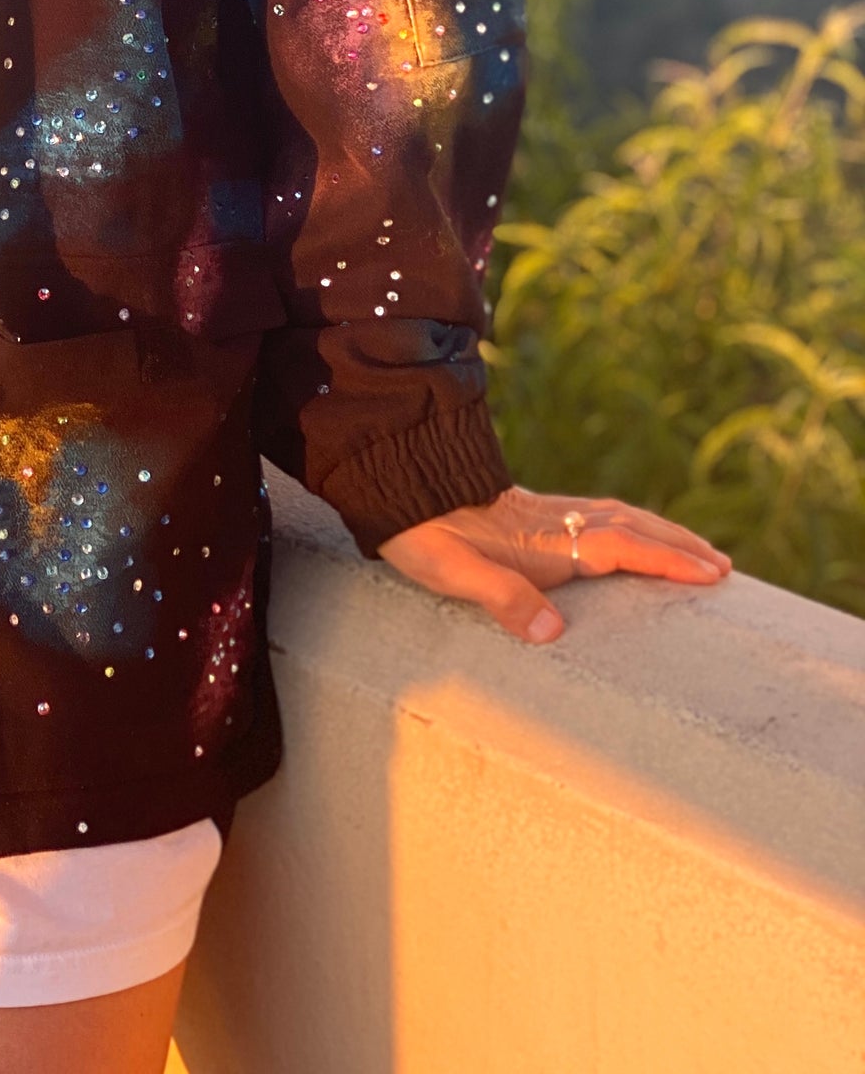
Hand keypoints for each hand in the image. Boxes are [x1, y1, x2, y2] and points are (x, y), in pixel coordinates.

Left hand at [379, 484, 731, 644]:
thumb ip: (503, 599)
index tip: (713, 572)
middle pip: (629, 526)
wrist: (393, 481)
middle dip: (677, 544)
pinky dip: (627, 525)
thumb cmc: (420, 532)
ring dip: (657, 531)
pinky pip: (595, 516)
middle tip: (723, 565)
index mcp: (543, 540)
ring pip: (614, 517)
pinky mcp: (528, 512)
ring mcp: (541, 515)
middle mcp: (551, 523)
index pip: (620, 547)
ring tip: (692, 549)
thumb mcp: (452, 571)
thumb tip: (553, 634)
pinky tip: (626, 535)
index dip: (667, 559)